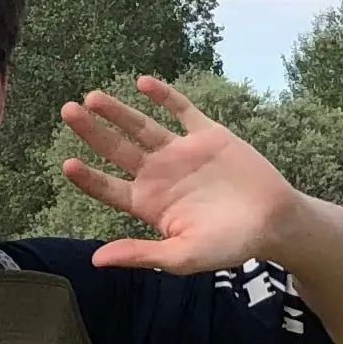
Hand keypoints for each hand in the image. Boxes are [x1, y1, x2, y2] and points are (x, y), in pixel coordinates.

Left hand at [62, 78, 301, 274]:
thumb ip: (141, 254)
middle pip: (117, 149)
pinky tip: (142, 83)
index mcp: (149, 204)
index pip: (109, 188)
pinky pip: (181, 110)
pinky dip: (163, 96)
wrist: (275, 221)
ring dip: (118, 112)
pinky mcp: (207, 135)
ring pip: (142, 126)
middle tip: (68, 112)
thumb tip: (96, 261)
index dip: (88, 176)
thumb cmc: (229, 245)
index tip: (67, 164)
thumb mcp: (183, 256)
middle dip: (92, 131)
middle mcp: (159, 175)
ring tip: (93, 97)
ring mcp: (181, 152)